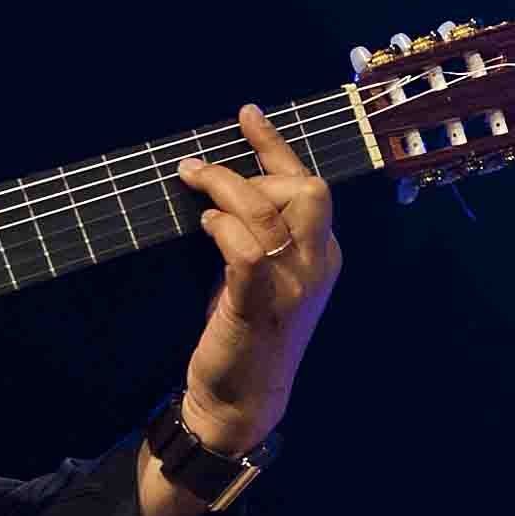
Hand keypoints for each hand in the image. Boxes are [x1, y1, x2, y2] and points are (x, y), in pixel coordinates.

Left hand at [173, 104, 339, 455]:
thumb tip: (223, 186)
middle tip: (205, 170)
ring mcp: (292, 289)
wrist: (241, 401)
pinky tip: (205, 226)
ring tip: (192, 183)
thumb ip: (258, 235)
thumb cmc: (246, 334)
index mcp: (322, 256)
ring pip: (268, 215)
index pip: (310, 187)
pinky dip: (224, 229)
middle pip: (305, 192)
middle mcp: (316, 267)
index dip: (277, 146)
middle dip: (253, 169)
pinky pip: (247, 252)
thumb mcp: (264, 276)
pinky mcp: (259, 307)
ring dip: (224, 190)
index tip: (247, 114)